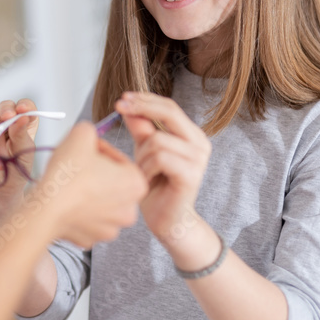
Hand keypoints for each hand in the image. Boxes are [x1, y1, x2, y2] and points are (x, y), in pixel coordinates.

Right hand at [0, 99, 39, 211]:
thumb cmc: (13, 175)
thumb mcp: (23, 157)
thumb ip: (22, 136)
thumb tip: (23, 117)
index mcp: (22, 124)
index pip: (26, 106)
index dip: (24, 106)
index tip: (23, 112)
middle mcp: (3, 121)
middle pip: (4, 108)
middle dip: (5, 120)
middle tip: (6, 134)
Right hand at [35, 122, 147, 248]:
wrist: (45, 208)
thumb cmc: (66, 176)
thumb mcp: (82, 133)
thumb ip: (92, 130)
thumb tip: (89, 134)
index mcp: (136, 184)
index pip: (121, 160)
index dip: (102, 151)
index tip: (89, 151)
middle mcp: (129, 210)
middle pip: (114, 183)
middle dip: (98, 173)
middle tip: (79, 165)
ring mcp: (110, 228)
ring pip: (101, 202)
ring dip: (89, 192)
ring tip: (71, 183)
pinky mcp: (92, 238)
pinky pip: (88, 219)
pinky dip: (79, 210)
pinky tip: (67, 200)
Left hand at [116, 92, 211, 242]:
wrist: (167, 221)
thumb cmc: (156, 187)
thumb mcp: (144, 152)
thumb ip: (141, 129)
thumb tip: (128, 105)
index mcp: (191, 135)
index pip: (169, 106)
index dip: (145, 99)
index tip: (123, 98)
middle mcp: (199, 143)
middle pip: (169, 112)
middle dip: (141, 108)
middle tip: (119, 108)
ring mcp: (198, 159)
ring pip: (158, 140)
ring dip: (141, 156)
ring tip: (141, 172)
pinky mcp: (191, 174)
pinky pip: (160, 158)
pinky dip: (146, 168)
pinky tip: (147, 180)